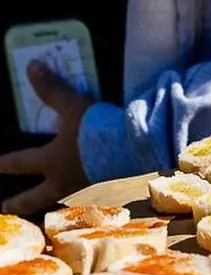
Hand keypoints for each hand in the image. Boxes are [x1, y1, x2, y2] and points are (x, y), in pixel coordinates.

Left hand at [0, 62, 92, 214]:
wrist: (133, 151)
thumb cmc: (96, 131)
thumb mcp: (73, 106)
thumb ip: (52, 89)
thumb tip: (32, 66)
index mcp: (52, 161)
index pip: (21, 163)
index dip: (4, 164)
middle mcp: (64, 181)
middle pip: (35, 198)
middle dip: (18, 203)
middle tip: (5, 207)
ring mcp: (86, 189)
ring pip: (61, 200)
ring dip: (50, 202)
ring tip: (47, 203)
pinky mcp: (107, 190)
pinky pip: (88, 195)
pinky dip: (82, 195)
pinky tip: (86, 192)